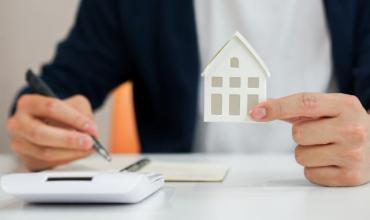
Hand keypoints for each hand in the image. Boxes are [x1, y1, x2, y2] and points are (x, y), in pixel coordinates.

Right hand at [6, 94, 97, 170]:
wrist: (48, 123)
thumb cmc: (60, 113)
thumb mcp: (74, 105)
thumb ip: (83, 114)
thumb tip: (91, 131)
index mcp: (28, 103)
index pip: (51, 107)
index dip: (73, 118)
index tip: (90, 127)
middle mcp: (18, 123)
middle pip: (40, 133)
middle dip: (68, 139)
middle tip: (88, 142)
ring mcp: (20, 143)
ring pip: (44, 152)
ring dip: (70, 152)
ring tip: (87, 149)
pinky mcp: (27, 160)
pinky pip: (47, 163)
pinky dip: (66, 160)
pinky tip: (78, 154)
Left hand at [250, 93, 369, 185]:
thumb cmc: (347, 124)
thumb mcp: (330, 108)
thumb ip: (298, 107)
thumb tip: (263, 108)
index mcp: (345, 105)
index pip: (305, 102)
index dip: (277, 107)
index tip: (256, 112)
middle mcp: (352, 129)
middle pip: (298, 134)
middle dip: (301, 135)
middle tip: (319, 135)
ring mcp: (353, 154)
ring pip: (300, 156)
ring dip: (307, 153)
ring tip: (326, 148)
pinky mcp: (349, 176)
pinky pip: (309, 174)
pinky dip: (315, 169)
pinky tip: (330, 161)